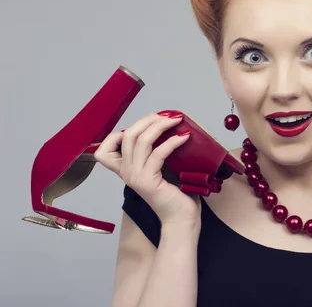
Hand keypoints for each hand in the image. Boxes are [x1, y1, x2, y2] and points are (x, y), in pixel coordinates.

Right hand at [94, 111, 201, 230]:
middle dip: (148, 120)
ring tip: (177, 121)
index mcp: (126, 170)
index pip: (104, 149)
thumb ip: (155, 153)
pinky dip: (173, 141)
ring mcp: (136, 177)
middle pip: (128, 135)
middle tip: (168, 116)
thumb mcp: (161, 168)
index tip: (145, 123)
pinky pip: (158, 153)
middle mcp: (127, 173)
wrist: (181, 219)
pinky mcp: (148, 181)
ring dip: (160, 126)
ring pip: (141, 141)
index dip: (118, 132)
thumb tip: (165, 126)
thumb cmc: (176, 194)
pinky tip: (185, 137)